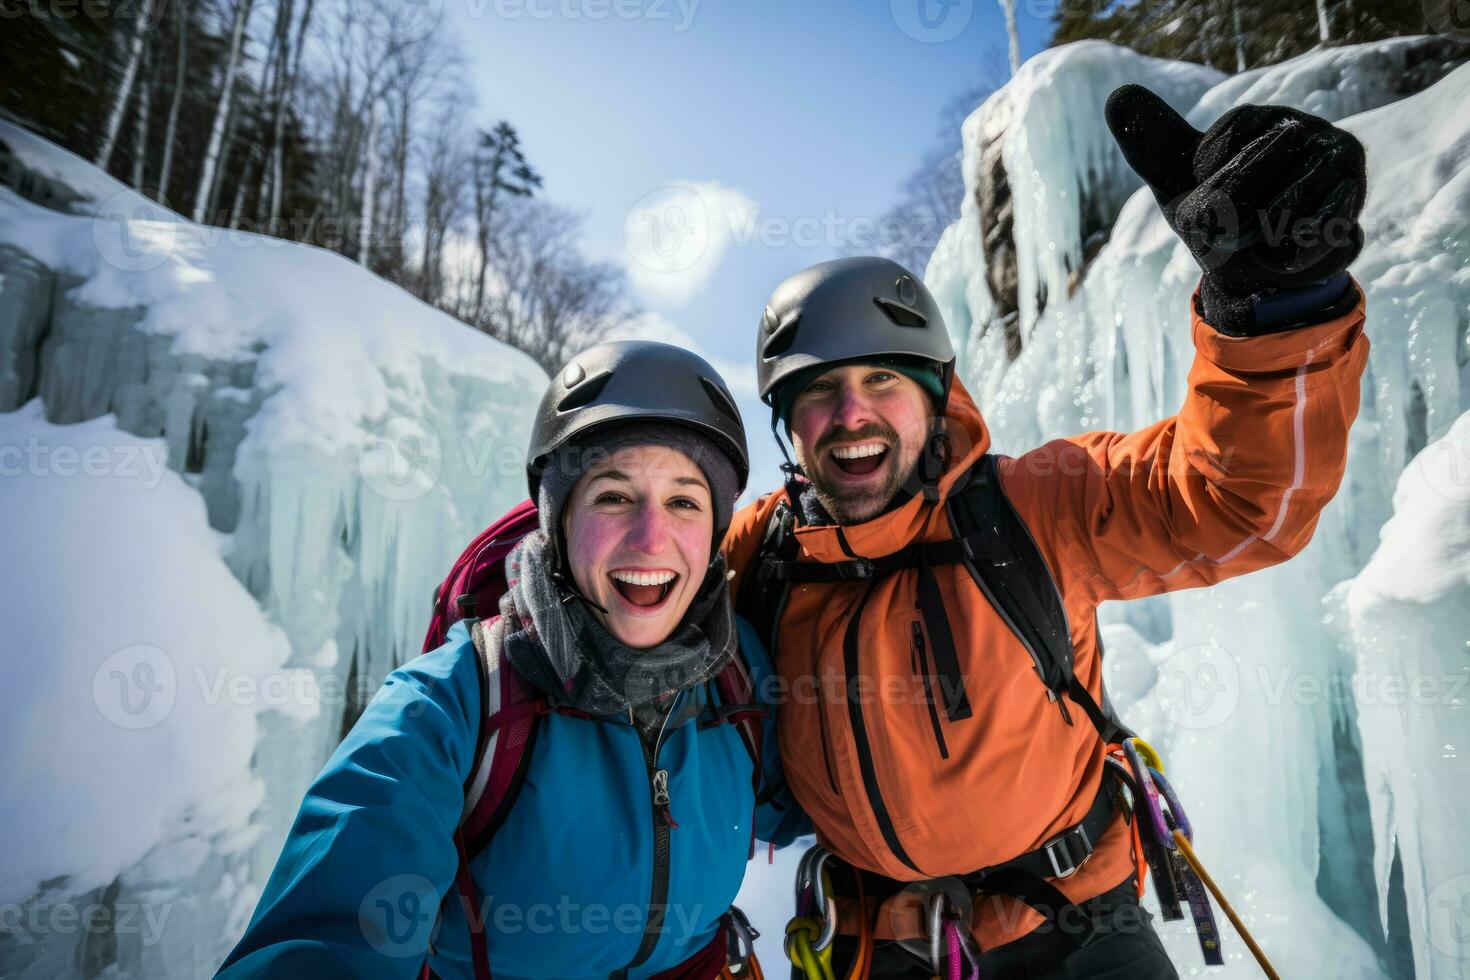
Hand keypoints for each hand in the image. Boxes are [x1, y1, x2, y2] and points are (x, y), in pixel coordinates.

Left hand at [1105, 84, 1365, 333]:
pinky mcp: (1352, 197)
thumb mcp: (1177, 182)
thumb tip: (1117, 95)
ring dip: (1255, 238)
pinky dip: (1286, 255)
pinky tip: (1282, 251)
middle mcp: (1299, 128)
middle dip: (1224, 217)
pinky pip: (1311, 233)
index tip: (1207, 194)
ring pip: (1279, 210)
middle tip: (1224, 230)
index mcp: (1255, 119)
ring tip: (1258, 237)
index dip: (1202, 187)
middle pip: (1247, 175)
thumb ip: (1152, 143)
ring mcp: (1333, 159)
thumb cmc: (1218, 216)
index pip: (1215, 148)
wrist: (1264, 269)